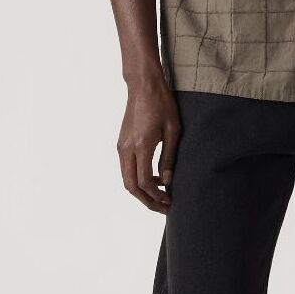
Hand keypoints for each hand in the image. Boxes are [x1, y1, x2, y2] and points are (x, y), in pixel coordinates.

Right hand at [118, 78, 180, 213]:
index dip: (156, 196)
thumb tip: (167, 182)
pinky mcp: (121, 142)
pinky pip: (126, 168)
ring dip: (142, 191)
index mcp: (141, 145)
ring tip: (161, 195)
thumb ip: (169, 157)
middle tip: (163, 207)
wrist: (143, 85)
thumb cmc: (162, 104)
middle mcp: (126, 148)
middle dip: (147, 200)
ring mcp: (121, 146)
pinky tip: (154, 177)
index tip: (169, 200)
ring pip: (126, 179)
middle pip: (131, 186)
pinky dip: (137, 178)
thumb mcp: (173, 129)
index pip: (144, 181)